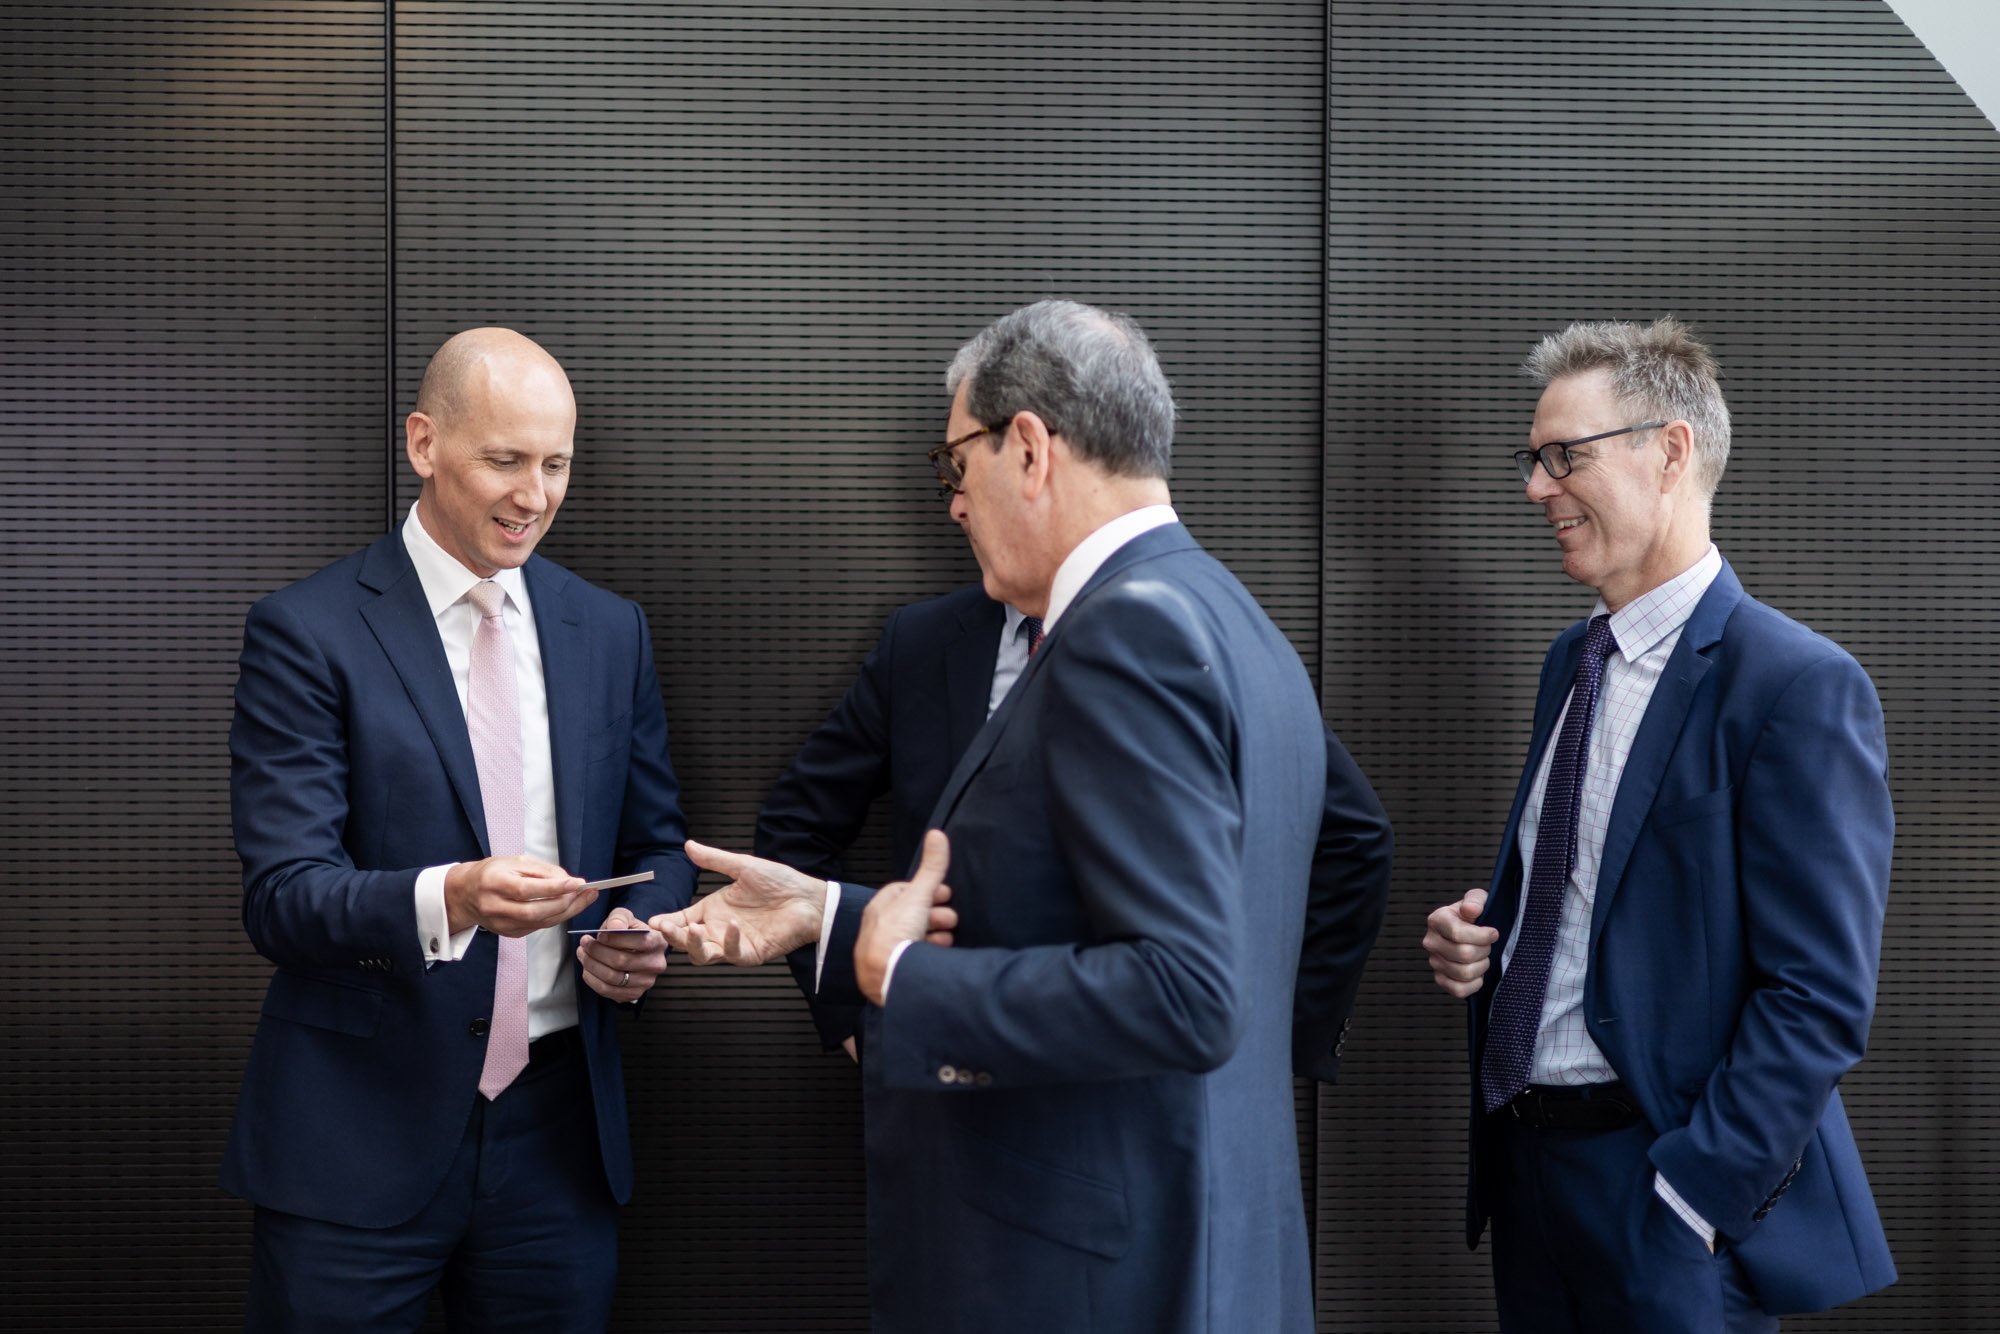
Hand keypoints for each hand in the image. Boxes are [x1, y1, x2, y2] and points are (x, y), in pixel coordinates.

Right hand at [445, 855, 594, 936]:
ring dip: (566, 912)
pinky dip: (555, 917)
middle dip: (565, 903)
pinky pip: (537, 927)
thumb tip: (567, 880)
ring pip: (539, 922)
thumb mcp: (514, 862)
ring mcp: (500, 923)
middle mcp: (494, 906)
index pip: (527, 889)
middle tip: (585, 893)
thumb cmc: (492, 873)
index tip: (577, 883)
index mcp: (494, 883)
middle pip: (535, 911)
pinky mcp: (507, 933)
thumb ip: (541, 870)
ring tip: (584, 899)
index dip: (554, 888)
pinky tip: (567, 907)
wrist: (465, 894)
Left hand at [576, 907, 666, 1003]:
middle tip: (584, 942)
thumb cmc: (628, 931)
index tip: (599, 935)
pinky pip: (607, 990)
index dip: (615, 939)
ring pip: (612, 977)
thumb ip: (619, 917)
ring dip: (591, 965)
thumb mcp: (625, 917)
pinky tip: (587, 968)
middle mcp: (656, 964)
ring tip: (583, 953)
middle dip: (597, 951)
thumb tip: (615, 926)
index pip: (639, 941)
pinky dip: (592, 979)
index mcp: (658, 942)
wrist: (631, 949)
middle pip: (621, 961)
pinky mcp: (633, 994)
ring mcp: (646, 982)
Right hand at [648, 839, 827, 965]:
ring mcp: (733, 944)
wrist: (808, 897)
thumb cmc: (779, 882)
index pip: (681, 920)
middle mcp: (718, 929)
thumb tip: (689, 845)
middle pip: (686, 942)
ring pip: (703, 954)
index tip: (652, 921)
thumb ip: (714, 860)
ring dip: (693, 945)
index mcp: (712, 910)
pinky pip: (733, 954)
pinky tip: (732, 926)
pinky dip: (729, 941)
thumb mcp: (742, 867)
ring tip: (692, 929)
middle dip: (672, 936)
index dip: (666, 922)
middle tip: (664, 928)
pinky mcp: (751, 953)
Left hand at [855, 830, 957, 1006]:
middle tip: (952, 917)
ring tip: (948, 936)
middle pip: (909, 916)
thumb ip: (931, 868)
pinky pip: (909, 959)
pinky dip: (927, 954)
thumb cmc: (896, 934)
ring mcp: (882, 953)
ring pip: (910, 938)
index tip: (945, 892)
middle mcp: (876, 931)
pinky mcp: (889, 974)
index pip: (902, 892)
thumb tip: (937, 834)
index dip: (925, 889)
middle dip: (934, 914)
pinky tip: (938, 955)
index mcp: (879, 909)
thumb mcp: (919, 896)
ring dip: (933, 934)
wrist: (885, 976)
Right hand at [1423, 887, 1498, 997]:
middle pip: (1464, 954)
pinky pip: (1458, 990)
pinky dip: (1474, 984)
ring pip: (1464, 973)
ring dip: (1482, 966)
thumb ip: (1475, 900)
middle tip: (1487, 945)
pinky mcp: (1440, 979)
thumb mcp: (1477, 899)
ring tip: (1483, 957)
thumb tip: (1471, 909)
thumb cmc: (1475, 915)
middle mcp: (1431, 942)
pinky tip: (1478, 973)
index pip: (1458, 933)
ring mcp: (1434, 962)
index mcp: (1437, 919)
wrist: (1471, 931)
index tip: (1493, 933)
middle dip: (1484, 950)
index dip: (1482, 936)